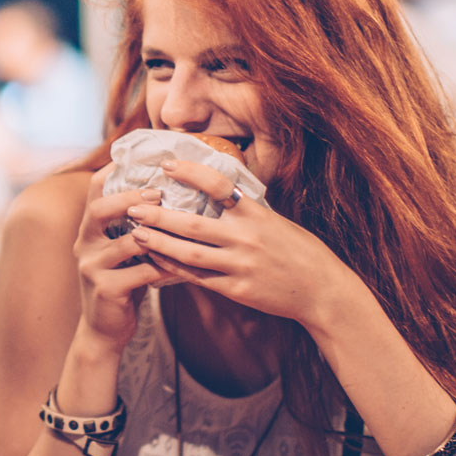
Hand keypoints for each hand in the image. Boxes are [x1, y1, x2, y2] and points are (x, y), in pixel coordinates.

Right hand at [72, 171, 165, 347]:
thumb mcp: (122, 251)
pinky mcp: (106, 289)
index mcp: (89, 230)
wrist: (103, 330)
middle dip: (131, 197)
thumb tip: (169, 193)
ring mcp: (92, 268)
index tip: (143, 158)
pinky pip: (140, 273)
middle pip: (100, 209)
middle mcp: (84, 244)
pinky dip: (163, 267)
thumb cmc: (122, 283)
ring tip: (179, 227)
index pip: (95, 190)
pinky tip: (181, 265)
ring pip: (125, 242)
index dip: (116, 170)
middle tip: (159, 193)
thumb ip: (134, 226)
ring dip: (155, 234)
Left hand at [123, 158, 358, 324]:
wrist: (322, 291)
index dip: (190, 172)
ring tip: (136, 233)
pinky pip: (198, 278)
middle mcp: (247, 238)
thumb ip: (245, 210)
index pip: (219, 185)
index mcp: (258, 214)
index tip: (165, 164)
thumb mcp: (276, 221)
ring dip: (159, 243)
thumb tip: (216, 190)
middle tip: (132, 205)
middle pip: (193, 224)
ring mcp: (240, 266)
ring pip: (189, 254)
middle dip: (159, 215)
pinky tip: (156, 260)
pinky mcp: (237, 290)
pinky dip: (174, 268)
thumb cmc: (300, 250)